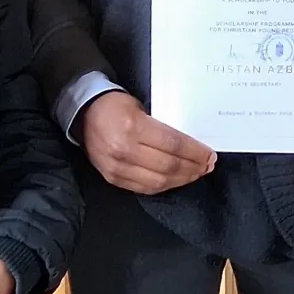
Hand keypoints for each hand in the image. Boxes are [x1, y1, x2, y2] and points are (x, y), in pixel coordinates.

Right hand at [76, 92, 215, 193]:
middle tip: (207, 166)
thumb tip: (188, 142)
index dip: (194, 151)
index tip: (209, 154)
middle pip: (168, 165)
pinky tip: (175, 180)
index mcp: (133, 127)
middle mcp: (124, 150)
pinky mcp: (112, 179)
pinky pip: (144, 188)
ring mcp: (117, 168)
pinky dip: (163, 186)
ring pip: (158, 181)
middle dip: (192, 167)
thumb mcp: (139, 107)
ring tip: (195, 174)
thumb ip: (160, 126)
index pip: (172, 143)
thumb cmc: (115, 105)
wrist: (83, 114)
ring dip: (181, 179)